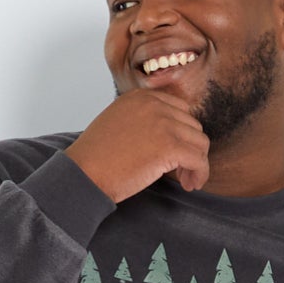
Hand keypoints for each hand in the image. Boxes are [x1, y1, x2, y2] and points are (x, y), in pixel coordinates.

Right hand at [64, 91, 210, 202]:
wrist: (84, 173)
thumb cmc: (95, 159)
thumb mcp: (117, 124)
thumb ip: (141, 122)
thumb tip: (164, 139)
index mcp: (140, 97)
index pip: (179, 110)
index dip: (182, 135)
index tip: (176, 156)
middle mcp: (154, 104)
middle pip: (192, 126)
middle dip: (191, 150)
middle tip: (182, 173)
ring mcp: (163, 123)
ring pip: (200, 142)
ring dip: (196, 163)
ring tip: (186, 181)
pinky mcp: (169, 145)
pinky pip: (199, 160)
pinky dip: (199, 173)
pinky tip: (189, 185)